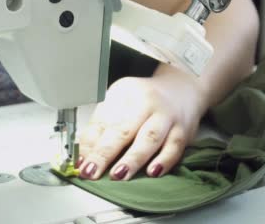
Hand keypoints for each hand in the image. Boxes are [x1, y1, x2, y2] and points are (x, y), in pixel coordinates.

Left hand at [78, 76, 204, 180]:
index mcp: (124, 93)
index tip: (80, 163)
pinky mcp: (183, 130)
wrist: (181, 88)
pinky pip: (174, 147)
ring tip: (118, 175)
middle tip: (92, 171)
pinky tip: (152, 172)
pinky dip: (164, 161)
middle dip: (105, 153)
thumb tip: (84, 155)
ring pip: (149, 138)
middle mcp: (145, 102)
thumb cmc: (144, 100)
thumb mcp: (119, 103)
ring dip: (132, 159)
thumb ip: (101, 127)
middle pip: (123, 129)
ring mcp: (166, 115)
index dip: (89, 144)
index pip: (102, 121)